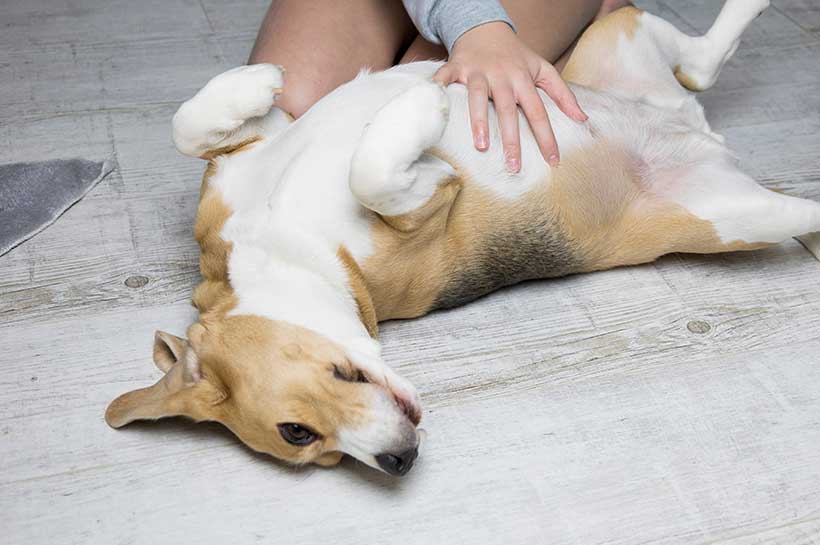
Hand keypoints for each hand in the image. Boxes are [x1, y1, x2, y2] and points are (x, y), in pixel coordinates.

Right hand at [434, 22, 587, 171]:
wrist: (485, 27)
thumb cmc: (515, 55)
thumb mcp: (542, 68)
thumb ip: (563, 94)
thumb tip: (583, 119)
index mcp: (523, 79)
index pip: (538, 112)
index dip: (546, 137)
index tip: (553, 161)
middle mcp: (501, 76)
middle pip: (508, 110)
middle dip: (512, 140)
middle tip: (515, 167)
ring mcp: (477, 72)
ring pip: (477, 98)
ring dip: (478, 122)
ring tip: (482, 147)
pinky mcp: (456, 67)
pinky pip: (445, 80)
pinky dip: (437, 90)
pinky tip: (434, 108)